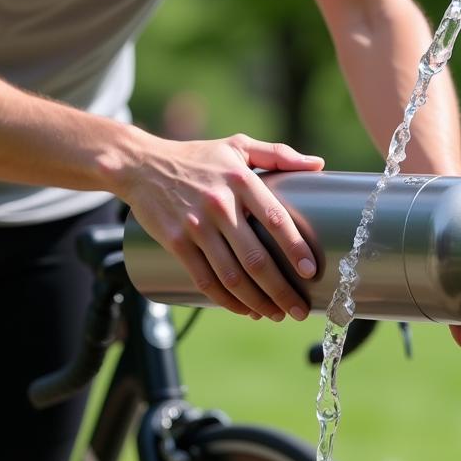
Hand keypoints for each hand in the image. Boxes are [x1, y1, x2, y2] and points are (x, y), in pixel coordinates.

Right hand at [125, 133, 323, 320]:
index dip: (295, 248)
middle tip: (299, 309)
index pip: (274, 218)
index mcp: (240, 181)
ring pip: (231, 276)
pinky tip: (245, 310)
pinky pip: (205, 280)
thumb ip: (278, 154)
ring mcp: (195, 227)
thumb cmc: (197, 157)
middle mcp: (219, 205)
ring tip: (276, 314)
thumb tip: (319, 165)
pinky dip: (227, 301)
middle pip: (255, 257)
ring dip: (258, 301)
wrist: (140, 165)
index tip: (310, 271)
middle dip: (281, 289)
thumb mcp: (237, 146)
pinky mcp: (175, 243)